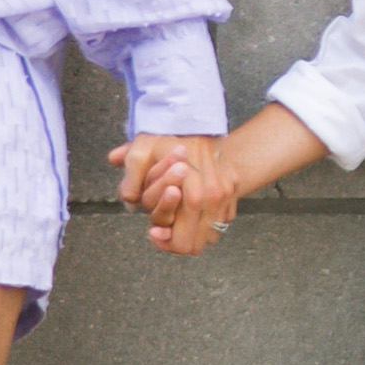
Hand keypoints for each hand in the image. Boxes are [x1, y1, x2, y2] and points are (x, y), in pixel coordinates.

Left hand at [114, 131, 237, 255]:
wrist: (198, 120)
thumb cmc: (167, 137)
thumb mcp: (140, 152)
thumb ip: (130, 178)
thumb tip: (130, 203)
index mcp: (195, 195)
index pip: (184, 243)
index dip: (165, 244)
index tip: (153, 231)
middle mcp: (216, 199)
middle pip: (197, 245)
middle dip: (176, 240)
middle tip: (160, 229)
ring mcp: (228, 196)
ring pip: (210, 236)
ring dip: (191, 233)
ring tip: (174, 220)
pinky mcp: (234, 193)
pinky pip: (220, 222)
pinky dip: (205, 222)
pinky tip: (189, 211)